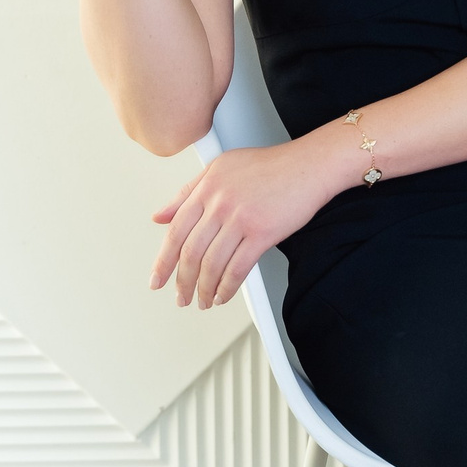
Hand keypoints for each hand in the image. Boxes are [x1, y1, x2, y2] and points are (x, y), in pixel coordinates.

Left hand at [150, 142, 330, 308]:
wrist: (309, 165)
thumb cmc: (270, 166)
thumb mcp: (220, 169)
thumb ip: (187, 193)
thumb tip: (160, 215)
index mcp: (206, 187)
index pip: (175, 232)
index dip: (163, 261)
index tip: (158, 278)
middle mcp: (219, 203)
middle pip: (191, 252)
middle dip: (182, 282)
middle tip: (180, 297)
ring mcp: (240, 218)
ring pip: (212, 264)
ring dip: (205, 289)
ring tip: (203, 300)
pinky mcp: (262, 232)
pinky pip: (238, 268)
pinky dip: (227, 287)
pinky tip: (223, 294)